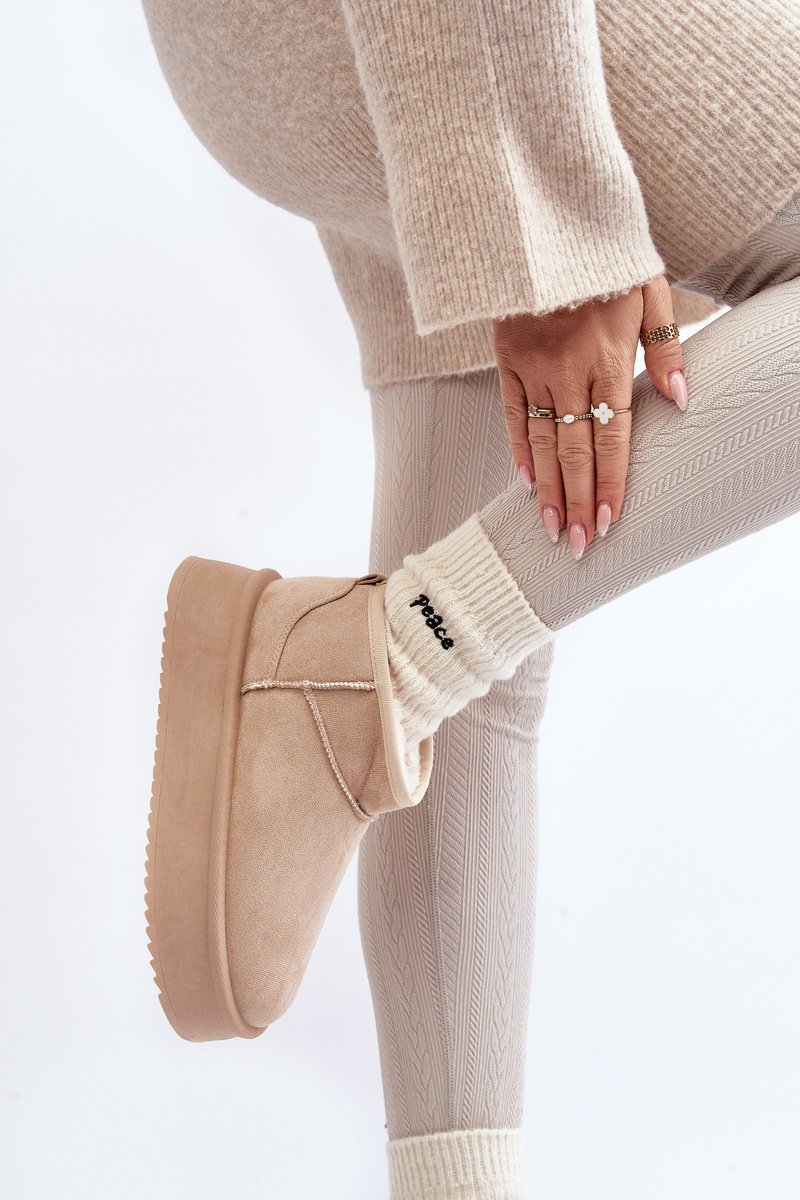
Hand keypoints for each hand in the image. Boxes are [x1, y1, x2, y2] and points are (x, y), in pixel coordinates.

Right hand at [493, 276, 687, 559]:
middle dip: (577, 502)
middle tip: (577, 544)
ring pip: (542, 441)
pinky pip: (512, 414)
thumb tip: (681, 399)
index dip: (611, 482)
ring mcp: (534, 367)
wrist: (541, 221)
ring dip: (547, 490)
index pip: (613, 436)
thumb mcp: (650, 288)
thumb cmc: (605, 256)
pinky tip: (525, 483)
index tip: (608, 521)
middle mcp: (570, 369)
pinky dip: (518, 449)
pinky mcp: (507, 359)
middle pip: (576, 451)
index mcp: (610, 356)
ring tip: (551, 529)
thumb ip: (667, 345)